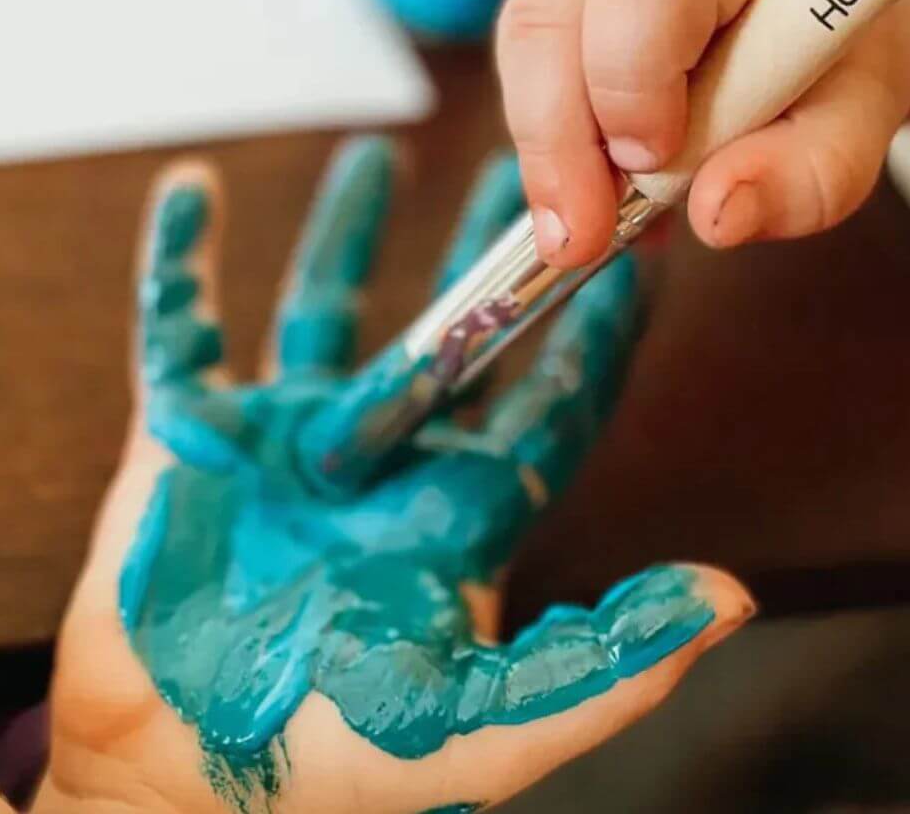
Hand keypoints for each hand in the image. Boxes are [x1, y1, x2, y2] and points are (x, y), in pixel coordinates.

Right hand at [37, 138, 752, 812]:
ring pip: (322, 305)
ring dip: (347, 231)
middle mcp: (381, 460)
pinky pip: (181, 325)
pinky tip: (194, 185)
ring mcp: (283, 439)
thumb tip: (730, 599)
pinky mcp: (191, 437)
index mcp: (455, 510)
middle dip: (487, 248)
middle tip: (528, 159)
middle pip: (449, 326)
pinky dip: (181, 259)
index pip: (548, 397)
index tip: (641, 251)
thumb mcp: (482, 719)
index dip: (596, 329)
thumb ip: (603, 662)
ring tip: (376, 158)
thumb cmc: (335, 771)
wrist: (178, 787)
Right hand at [497, 0, 909, 264]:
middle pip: (552, 10)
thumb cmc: (844, 39)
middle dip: (559, 137)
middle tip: (581, 238)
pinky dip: (547, 142)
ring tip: (582, 225)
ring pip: (522, 42)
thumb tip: (715, 216)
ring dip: (544, 149)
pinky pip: (521, 68)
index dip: (635, 78)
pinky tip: (589, 185)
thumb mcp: (863, 114)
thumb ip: (812, 171)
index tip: (656, 162)